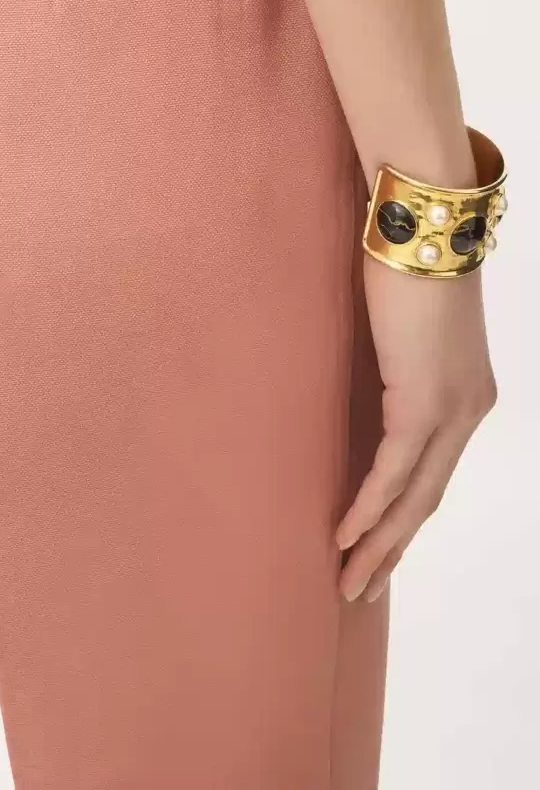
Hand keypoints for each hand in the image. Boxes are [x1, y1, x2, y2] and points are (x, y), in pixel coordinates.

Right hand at [336, 255, 496, 601]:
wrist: (422, 223)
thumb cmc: (400, 261)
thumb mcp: (397, 326)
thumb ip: (390, 364)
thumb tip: (356, 385)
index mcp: (465, 394)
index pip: (432, 472)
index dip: (403, 518)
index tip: (375, 550)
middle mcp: (468, 409)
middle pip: (426, 498)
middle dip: (391, 550)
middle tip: (360, 588)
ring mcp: (450, 409)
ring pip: (414, 498)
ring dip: (379, 545)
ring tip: (349, 582)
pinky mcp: (423, 401)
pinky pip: (393, 472)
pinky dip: (367, 509)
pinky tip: (343, 536)